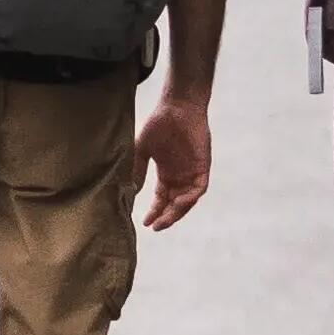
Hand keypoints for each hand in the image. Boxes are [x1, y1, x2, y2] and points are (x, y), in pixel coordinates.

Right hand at [135, 86, 216, 229]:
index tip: (145, 222)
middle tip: (155, 226)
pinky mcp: (203, 167)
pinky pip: (198, 189)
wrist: (177, 108)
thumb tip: (131, 191)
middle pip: (175, 204)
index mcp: (167, 174)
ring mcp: (192, 173)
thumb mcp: (143, 150)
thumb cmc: (159, 124)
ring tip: (164, 221)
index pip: (162, 199)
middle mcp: (180, 177)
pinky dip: (190, 198)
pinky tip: (179, 203)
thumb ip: (138, 170)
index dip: (155, 211)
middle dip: (166, 217)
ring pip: (187, 200)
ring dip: (177, 212)